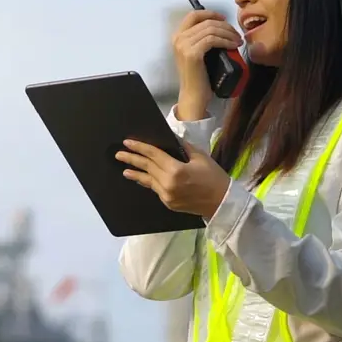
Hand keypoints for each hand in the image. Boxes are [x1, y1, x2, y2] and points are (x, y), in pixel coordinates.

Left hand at [115, 138, 231, 218]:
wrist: (222, 203)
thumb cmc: (214, 177)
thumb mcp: (200, 157)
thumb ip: (183, 147)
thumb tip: (171, 138)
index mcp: (176, 170)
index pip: (153, 155)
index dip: (139, 147)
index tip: (127, 142)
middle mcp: (168, 183)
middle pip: (147, 167)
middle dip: (132, 159)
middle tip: (119, 154)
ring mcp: (167, 195)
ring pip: (148, 180)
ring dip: (136, 173)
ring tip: (125, 169)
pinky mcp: (168, 203)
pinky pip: (155, 189)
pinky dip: (148, 183)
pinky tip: (141, 179)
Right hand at [171, 10, 242, 119]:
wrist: (194, 95)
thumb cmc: (199, 76)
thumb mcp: (198, 53)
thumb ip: (203, 39)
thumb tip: (222, 27)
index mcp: (178, 36)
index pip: (193, 15)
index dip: (210, 13)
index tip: (224, 18)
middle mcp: (178, 38)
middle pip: (206, 22)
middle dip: (225, 25)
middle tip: (237, 34)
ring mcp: (184, 46)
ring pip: (211, 29)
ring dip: (228, 33)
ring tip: (238, 41)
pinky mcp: (193, 53)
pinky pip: (213, 39)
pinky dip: (226, 41)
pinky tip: (233, 46)